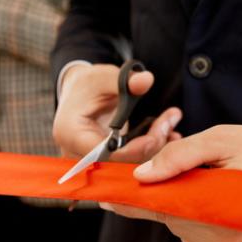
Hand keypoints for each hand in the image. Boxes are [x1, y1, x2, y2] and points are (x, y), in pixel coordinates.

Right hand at [53, 64, 182, 163]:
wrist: (80, 94)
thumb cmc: (87, 85)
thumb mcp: (103, 77)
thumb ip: (124, 80)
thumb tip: (146, 80)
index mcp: (71, 134)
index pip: (103, 152)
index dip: (132, 149)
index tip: (155, 136)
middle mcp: (78, 153)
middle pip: (119, 161)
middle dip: (149, 145)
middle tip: (169, 123)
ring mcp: (93, 160)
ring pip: (129, 164)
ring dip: (155, 147)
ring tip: (171, 123)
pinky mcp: (108, 161)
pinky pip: (132, 161)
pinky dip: (151, 149)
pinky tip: (169, 134)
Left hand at [100, 125, 241, 241]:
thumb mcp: (222, 139)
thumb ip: (179, 156)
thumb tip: (143, 174)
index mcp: (219, 212)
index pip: (161, 209)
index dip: (131, 201)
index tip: (105, 195)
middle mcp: (224, 241)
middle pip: (171, 219)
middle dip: (164, 194)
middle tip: (167, 170)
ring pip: (184, 228)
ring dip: (183, 205)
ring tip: (206, 178)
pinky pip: (200, 236)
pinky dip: (197, 216)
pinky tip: (214, 194)